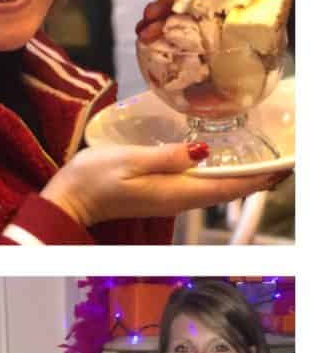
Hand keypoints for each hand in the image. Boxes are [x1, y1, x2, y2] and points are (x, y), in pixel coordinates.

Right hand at [41, 142, 289, 227]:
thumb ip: (166, 156)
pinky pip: (200, 187)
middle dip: (257, 175)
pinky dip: (219, 176)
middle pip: (228, 190)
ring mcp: (169, 199)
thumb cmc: (91, 179)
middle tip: (282, 157)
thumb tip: (203, 151)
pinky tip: (223, 164)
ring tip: (262, 158)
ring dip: (240, 176)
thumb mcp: (127, 160)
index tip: (285, 164)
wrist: (67, 201)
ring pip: (216, 189)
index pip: (229, 187)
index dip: (260, 176)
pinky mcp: (161, 195)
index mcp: (174, 191)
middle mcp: (178, 200)